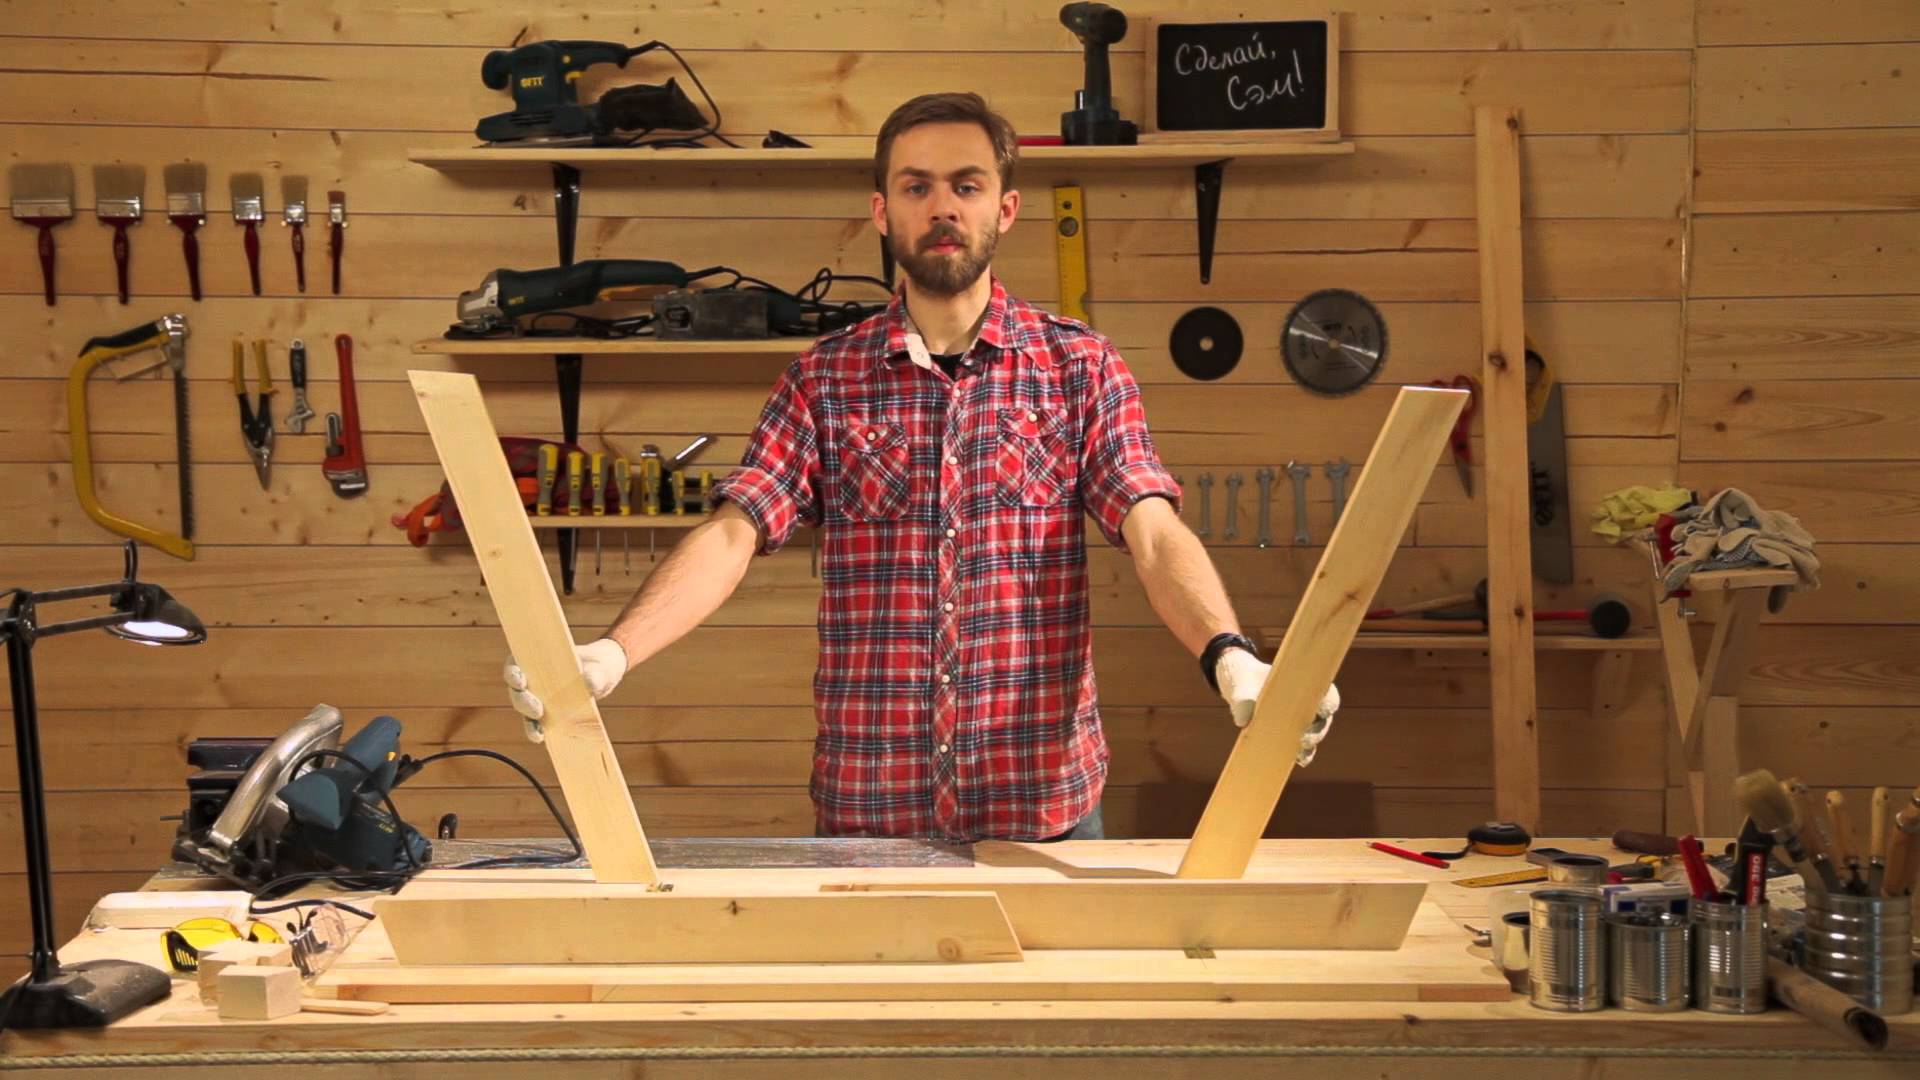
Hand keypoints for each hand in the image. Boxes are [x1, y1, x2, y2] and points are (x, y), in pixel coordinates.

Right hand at [503, 637, 628, 741]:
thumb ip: (594, 675)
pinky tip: (540, 737)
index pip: (514, 664)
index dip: (512, 673)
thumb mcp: (598, 668)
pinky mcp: (544, 713)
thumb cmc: (596, 666)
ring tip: (538, 728)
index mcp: (536, 659)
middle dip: (523, 701)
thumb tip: (589, 683)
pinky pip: (534, 723)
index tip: (521, 681)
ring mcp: (536, 697)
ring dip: (527, 718)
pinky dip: (534, 730)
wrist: (601, 678)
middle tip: (538, 710)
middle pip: (516, 690)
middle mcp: (531, 678)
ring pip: (523, 708)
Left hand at [1214, 648, 1340, 765]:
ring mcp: (1300, 720)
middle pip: (1323, 720)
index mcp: (1305, 684)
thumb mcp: (1241, 685)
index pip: (1327, 694)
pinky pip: (1303, 747)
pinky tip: (1299, 760)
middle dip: (1317, 731)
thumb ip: (1242, 701)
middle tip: (1304, 739)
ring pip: (1314, 734)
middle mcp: (1308, 703)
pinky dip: (1303, 754)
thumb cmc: (1245, 679)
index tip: (1322, 711)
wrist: (1239, 686)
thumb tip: (1242, 721)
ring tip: (1300, 752)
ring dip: (1311, 744)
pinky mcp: (1289, 734)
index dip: (1329, 703)